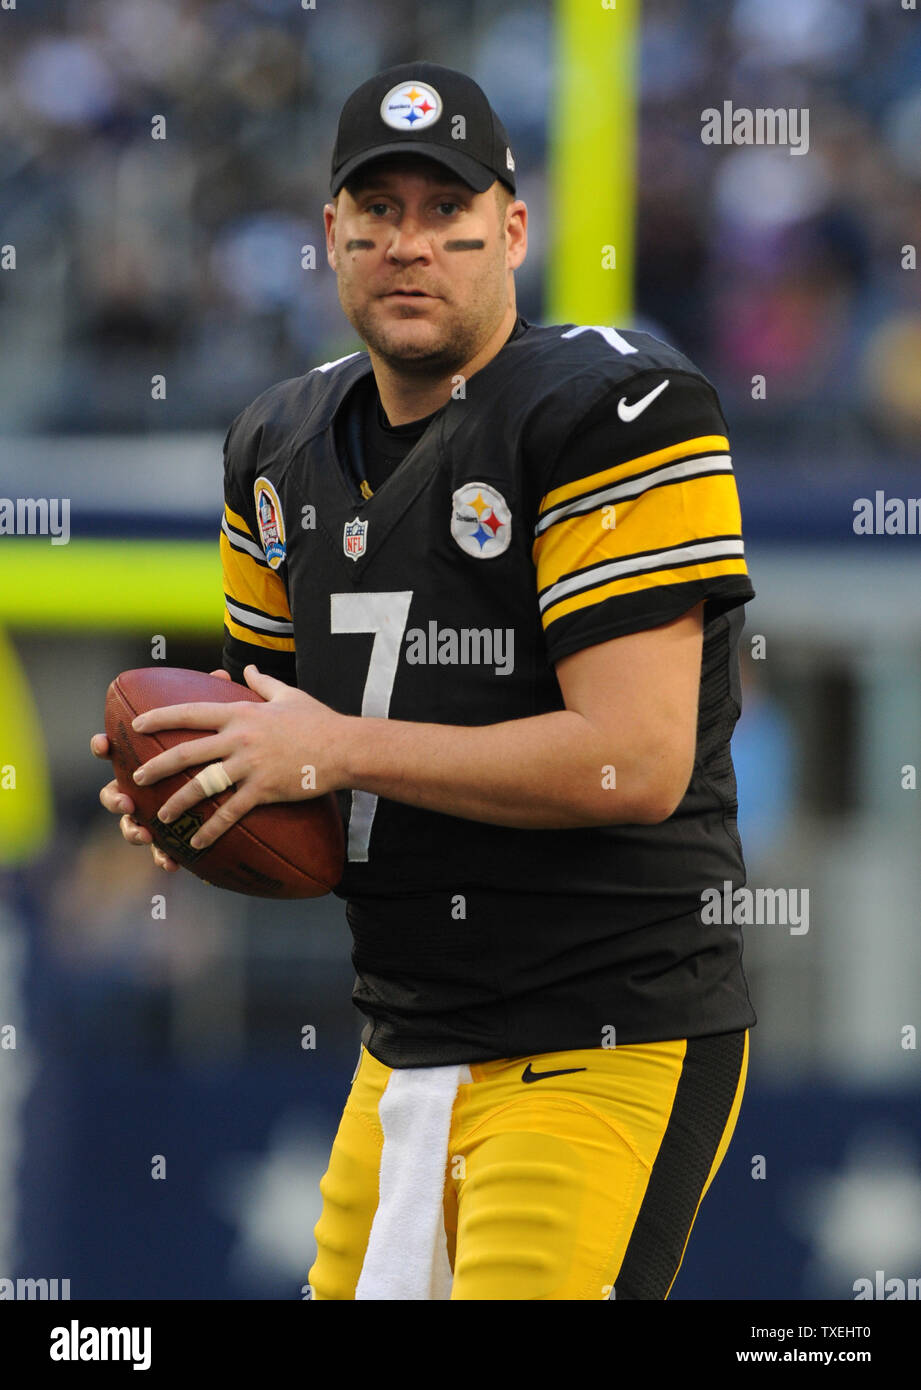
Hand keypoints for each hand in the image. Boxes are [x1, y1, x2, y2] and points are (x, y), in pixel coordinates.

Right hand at [91, 668, 233, 871]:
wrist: (240, 787)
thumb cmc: (222, 749)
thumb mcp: (224, 725)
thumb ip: (218, 702)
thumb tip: (224, 675)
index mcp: (148, 757)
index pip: (119, 748)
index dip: (104, 745)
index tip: (103, 743)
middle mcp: (143, 786)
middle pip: (114, 791)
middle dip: (112, 796)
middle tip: (123, 799)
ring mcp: (152, 812)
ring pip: (131, 824)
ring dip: (131, 830)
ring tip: (142, 833)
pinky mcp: (170, 836)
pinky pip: (161, 850)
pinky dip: (162, 856)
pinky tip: (170, 863)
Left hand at [126, 665, 349, 852]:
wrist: (344, 748)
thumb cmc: (318, 721)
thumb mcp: (288, 695)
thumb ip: (262, 682)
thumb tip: (246, 669)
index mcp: (241, 713)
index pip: (191, 713)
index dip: (159, 717)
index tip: (136, 724)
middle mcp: (239, 738)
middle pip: (186, 752)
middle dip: (156, 766)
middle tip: (135, 779)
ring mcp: (250, 765)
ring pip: (203, 785)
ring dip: (178, 802)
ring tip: (161, 816)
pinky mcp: (263, 790)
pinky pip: (230, 812)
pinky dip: (211, 830)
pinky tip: (197, 842)